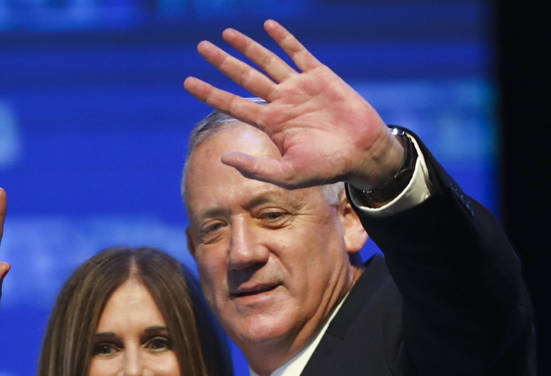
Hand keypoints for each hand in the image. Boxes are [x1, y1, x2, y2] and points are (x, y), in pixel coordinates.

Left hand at [184, 19, 403, 190]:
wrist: (362, 153)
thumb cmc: (326, 168)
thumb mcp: (287, 174)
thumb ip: (256, 167)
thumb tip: (223, 158)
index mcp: (271, 123)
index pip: (232, 104)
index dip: (209, 92)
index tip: (187, 82)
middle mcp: (281, 102)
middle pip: (244, 77)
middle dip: (222, 62)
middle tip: (201, 47)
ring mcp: (299, 87)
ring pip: (267, 61)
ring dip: (247, 47)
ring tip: (225, 33)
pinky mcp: (320, 76)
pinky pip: (298, 53)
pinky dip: (283, 39)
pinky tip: (268, 26)